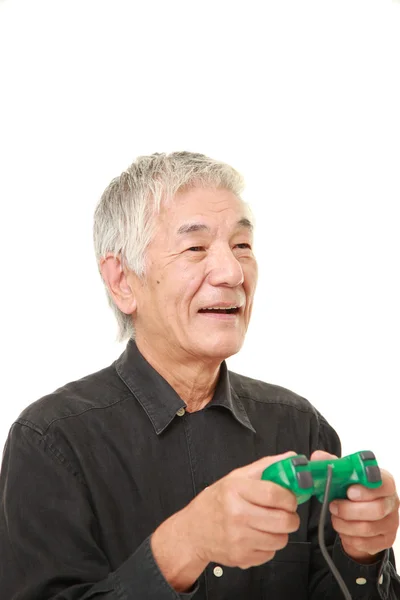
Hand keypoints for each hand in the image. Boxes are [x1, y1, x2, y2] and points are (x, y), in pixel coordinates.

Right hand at [186, 451, 300, 568]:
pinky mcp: (242, 558)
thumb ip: (266, 467)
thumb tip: (292, 459)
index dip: (289, 497)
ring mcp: (239, 539)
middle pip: (283, 520)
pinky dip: (268, 546)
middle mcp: (237, 514)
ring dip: (280, 532)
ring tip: (268, 525)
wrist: (194, 531)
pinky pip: (271, 554)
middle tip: (285, 513)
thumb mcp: (236, 477)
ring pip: (281, 540)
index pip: (274, 494)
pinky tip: (257, 536)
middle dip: (291, 517)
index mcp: (235, 490)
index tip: (291, 498)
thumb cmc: (216, 502)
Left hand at [310, 450, 399, 563]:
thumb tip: (318, 457)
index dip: (366, 489)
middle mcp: (391, 502)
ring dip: (345, 524)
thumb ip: (331, 464)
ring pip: (368, 528)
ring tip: (335, 517)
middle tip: (333, 506)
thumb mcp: (343, 476)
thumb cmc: (352, 492)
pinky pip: (365, 543)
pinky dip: (348, 537)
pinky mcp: (385, 540)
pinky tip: (343, 529)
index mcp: (384, 482)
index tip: (349, 491)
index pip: (384, 484)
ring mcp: (391, 523)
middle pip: (377, 510)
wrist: (358, 515)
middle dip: (349, 510)